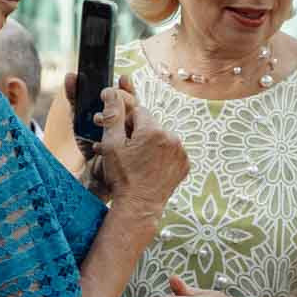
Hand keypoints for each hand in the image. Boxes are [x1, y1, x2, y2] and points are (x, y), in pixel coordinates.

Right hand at [91, 77, 188, 217]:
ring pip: (161, 137)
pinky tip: (149, 166)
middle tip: (126, 149)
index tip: (118, 134)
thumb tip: (111, 91)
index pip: (138, 110)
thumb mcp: (111, 145)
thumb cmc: (122, 177)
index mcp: (153, 131)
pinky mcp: (185, 164)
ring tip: (138, 159)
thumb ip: (113, 115)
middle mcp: (172, 138)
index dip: (125, 121)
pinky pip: (171, 151)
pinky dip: (160, 154)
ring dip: (149, 143)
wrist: (139, 205)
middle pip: (150, 124)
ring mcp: (181, 152)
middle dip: (137, 132)